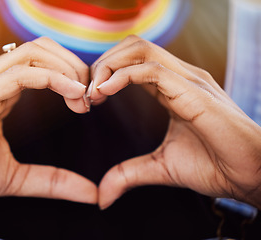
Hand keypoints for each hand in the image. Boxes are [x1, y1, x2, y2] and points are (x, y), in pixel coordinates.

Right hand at [0, 37, 95, 214]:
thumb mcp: (14, 177)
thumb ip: (52, 181)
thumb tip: (89, 193)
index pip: (43, 64)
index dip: (71, 78)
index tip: (86, 105)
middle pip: (44, 49)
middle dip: (75, 66)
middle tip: (91, 96)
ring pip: (37, 52)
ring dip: (69, 69)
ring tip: (83, 97)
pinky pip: (25, 72)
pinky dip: (56, 78)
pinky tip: (73, 94)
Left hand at [89, 35, 260, 209]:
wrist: (251, 176)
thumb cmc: (214, 166)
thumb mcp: (160, 168)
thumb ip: (129, 174)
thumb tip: (103, 195)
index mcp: (172, 88)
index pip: (132, 62)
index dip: (105, 74)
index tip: (89, 98)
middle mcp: (180, 77)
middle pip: (133, 47)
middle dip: (103, 64)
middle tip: (88, 93)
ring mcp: (188, 80)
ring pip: (140, 50)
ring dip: (109, 67)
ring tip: (94, 93)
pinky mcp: (193, 92)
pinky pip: (151, 70)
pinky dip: (122, 76)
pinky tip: (105, 93)